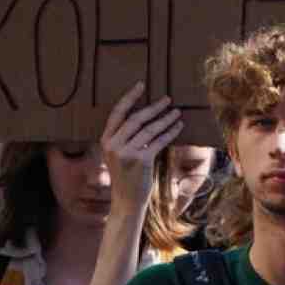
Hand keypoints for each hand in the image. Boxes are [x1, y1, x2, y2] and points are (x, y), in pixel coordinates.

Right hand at [99, 83, 182, 207]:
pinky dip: (170, 132)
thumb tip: (147, 117)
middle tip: (168, 99)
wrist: (126, 200)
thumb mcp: (120, 154)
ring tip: (177, 112)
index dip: (130, 97)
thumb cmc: (127, 175)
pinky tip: (179, 126)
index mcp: (105, 140)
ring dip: (166, 119)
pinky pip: (159, 141)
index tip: (141, 84)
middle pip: (136, 118)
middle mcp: (113, 144)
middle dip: (154, 107)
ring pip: (150, 129)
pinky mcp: (140, 160)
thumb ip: (126, 137)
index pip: (117, 113)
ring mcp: (126, 153)